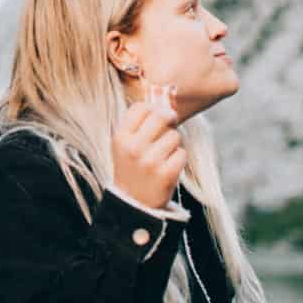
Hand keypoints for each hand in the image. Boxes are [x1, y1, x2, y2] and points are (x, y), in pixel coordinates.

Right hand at [112, 87, 185, 209]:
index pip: (141, 108)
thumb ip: (140, 124)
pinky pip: (182, 153)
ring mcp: (150, 162)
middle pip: (161, 116)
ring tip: (165, 153)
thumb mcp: (125, 145)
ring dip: (174, 143)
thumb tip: (166, 99)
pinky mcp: (166, 174)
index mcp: (120, 137)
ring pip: (174, 136)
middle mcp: (133, 148)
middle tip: (170, 123)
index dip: (152, 109)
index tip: (155, 116)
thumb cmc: (132, 167)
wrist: (133, 203)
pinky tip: (170, 165)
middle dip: (169, 118)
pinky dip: (179, 158)